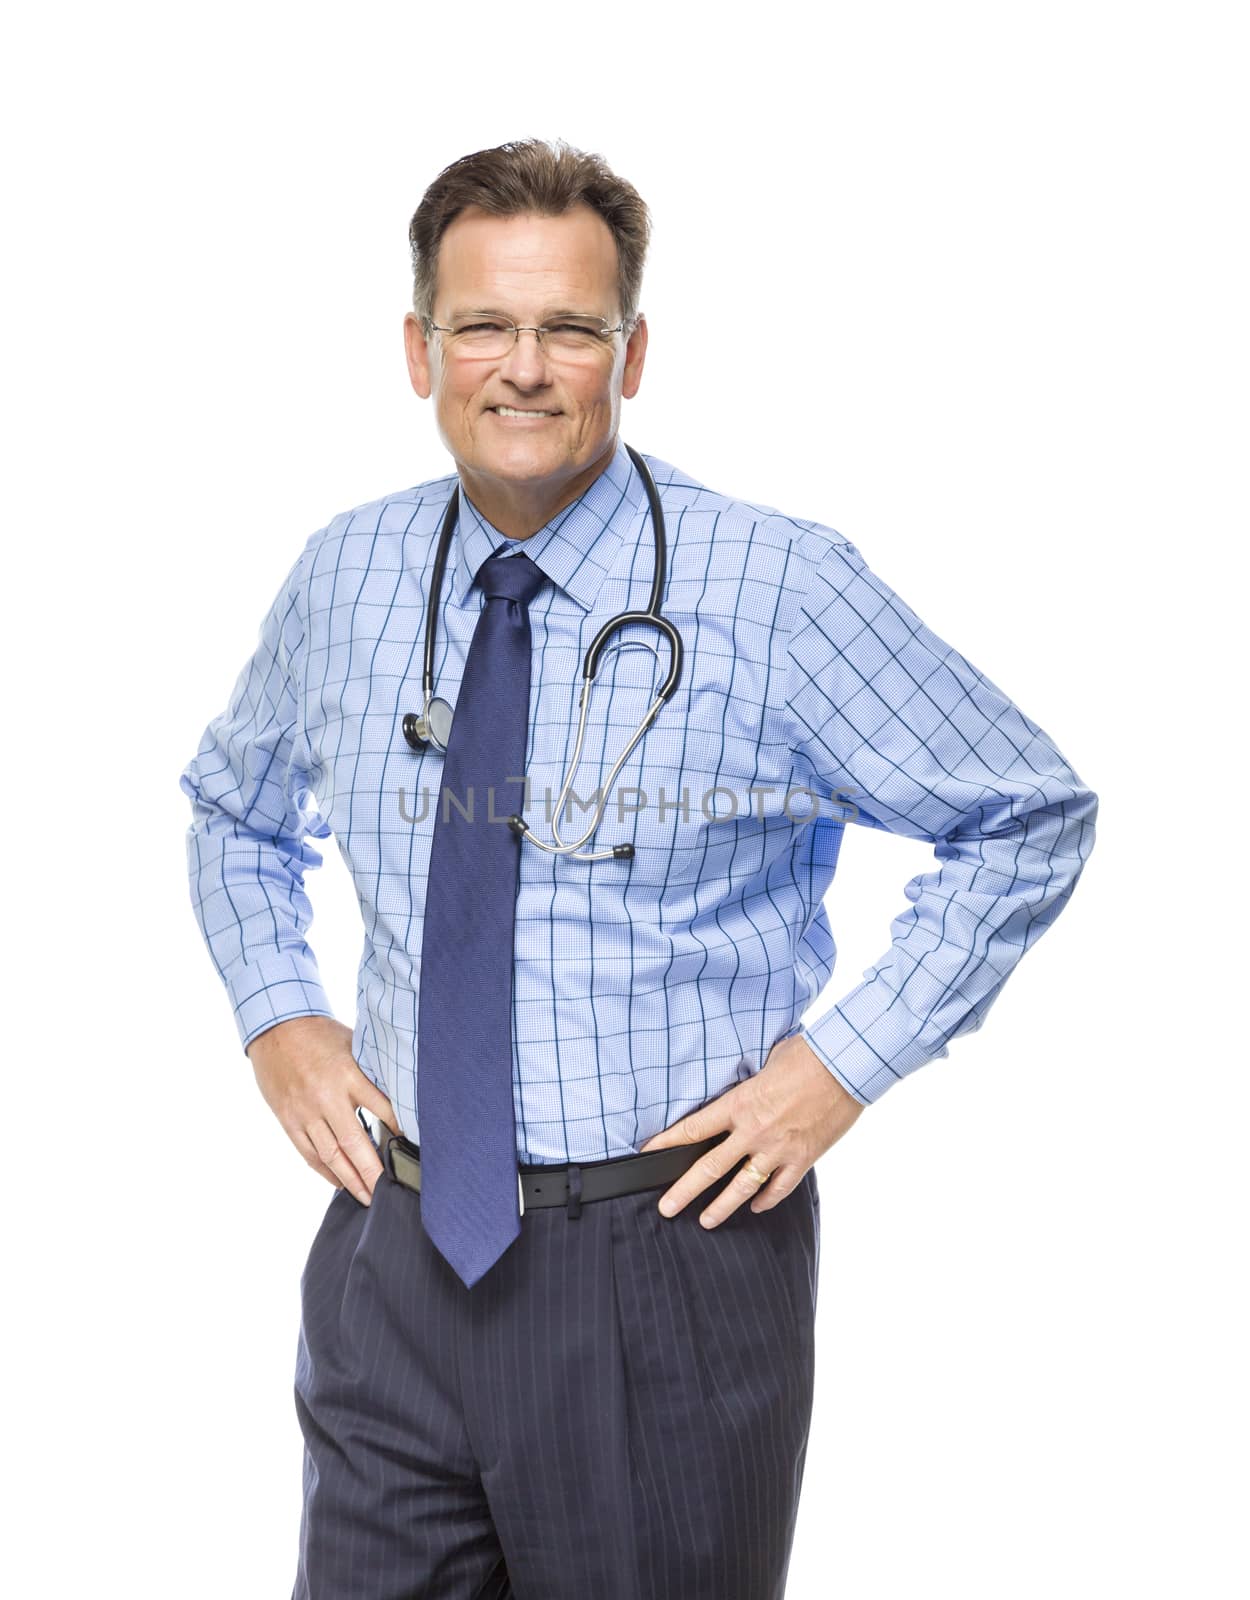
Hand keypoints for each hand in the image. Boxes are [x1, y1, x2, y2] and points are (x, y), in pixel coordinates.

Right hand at [247, 1015, 399, 1203]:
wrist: (275, 1028)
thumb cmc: (319, 1035)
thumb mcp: (352, 1044)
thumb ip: (370, 1071)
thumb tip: (398, 1095)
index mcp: (348, 1074)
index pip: (381, 1108)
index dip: (398, 1130)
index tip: (411, 1147)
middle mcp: (327, 1096)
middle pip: (355, 1142)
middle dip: (372, 1171)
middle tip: (388, 1191)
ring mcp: (305, 1111)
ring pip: (330, 1154)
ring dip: (350, 1179)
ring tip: (367, 1196)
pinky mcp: (288, 1120)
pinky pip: (308, 1152)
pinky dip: (325, 1171)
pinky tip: (340, 1182)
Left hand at [637, 1033, 865, 1227]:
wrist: (845, 1066)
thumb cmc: (807, 1056)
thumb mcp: (767, 1061)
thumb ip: (751, 1081)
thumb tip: (747, 1084)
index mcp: (739, 1104)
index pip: (693, 1128)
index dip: (667, 1143)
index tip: (648, 1153)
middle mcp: (753, 1131)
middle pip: (709, 1167)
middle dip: (684, 1190)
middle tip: (666, 1207)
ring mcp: (778, 1149)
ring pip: (742, 1186)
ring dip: (721, 1207)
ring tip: (705, 1221)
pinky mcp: (802, 1158)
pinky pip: (779, 1187)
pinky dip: (765, 1200)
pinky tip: (756, 1207)